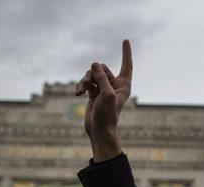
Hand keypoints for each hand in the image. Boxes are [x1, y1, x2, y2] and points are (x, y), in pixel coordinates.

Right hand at [75, 39, 132, 161]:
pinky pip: (86, 82)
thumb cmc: (107, 114)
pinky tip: (77, 93)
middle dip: (93, 73)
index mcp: (124, 85)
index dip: (126, 53)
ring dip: (85, 80)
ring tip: (81, 90)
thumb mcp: (106, 94)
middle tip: (89, 84)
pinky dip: (81, 86)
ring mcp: (104, 88)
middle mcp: (115, 85)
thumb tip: (95, 64)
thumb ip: (101, 77)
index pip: (126, 65)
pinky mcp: (94, 93)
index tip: (125, 40)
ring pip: (92, 74)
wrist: (99, 130)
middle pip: (102, 68)